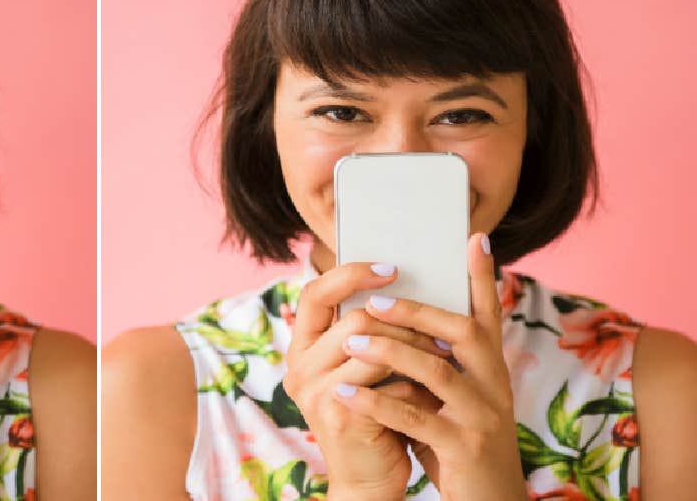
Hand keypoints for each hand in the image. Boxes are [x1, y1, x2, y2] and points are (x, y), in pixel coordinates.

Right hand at [283, 260, 456, 499]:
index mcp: (302, 348)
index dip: (350, 274)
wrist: (368, 478)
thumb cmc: (374, 417)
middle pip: (355, 318)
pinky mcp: (341, 414)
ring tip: (446, 354)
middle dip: (405, 321)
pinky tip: (433, 396)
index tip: (391, 267)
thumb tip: (413, 286)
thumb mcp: (366, 369)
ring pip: (375, 347)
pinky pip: (390, 385)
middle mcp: (299, 366)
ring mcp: (315, 391)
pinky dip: (418, 389)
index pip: (315, 293)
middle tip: (440, 328)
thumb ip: (373, 334)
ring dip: (419, 350)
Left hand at [332, 233, 528, 500]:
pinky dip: (378, 404)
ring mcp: (482, 417)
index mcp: (491, 370)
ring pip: (437, 372)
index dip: (482, 277)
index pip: (488, 315)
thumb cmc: (461, 445)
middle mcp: (494, 386)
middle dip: (416, 312)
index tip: (472, 239)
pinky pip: (416, 418)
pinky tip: (345, 395)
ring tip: (351, 342)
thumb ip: (436, 364)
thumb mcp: (454, 399)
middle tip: (373, 301)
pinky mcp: (465, 447)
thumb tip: (393, 321)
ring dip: (390, 352)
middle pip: (463, 333)